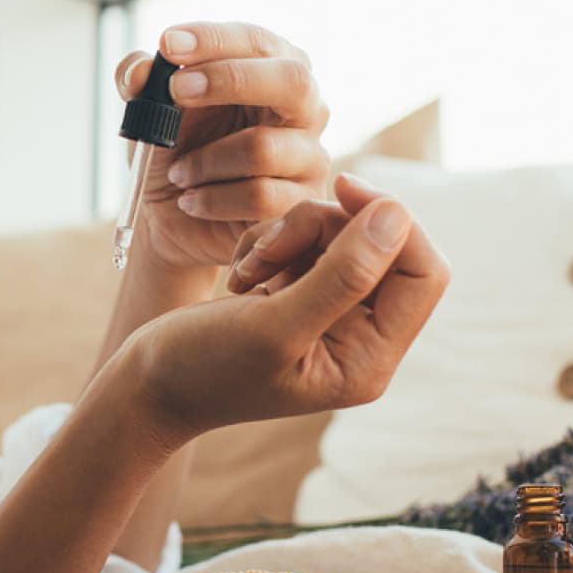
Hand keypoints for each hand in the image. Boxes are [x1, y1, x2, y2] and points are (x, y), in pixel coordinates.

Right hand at [111, 175, 448, 447]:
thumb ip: (342, 275)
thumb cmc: (203, 368)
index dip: (391, 223)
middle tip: (269, 248)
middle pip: (382, 247)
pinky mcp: (302, 296)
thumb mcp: (273, 325)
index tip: (340, 188)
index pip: (423, 273)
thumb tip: (398, 216)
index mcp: (370, 359)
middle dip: (325, 230)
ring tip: (248, 268)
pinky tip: (243, 274)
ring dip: (292, 235)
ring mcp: (333, 316)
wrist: (149, 384)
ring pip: (343, 236)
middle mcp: (362, 338)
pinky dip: (274, 242)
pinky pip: (310, 242)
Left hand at [113, 22, 331, 273]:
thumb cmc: (173, 150)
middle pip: (292, 80)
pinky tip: (191, 201)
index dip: (214, 39)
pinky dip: (211, 199)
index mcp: (273, 68)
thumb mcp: (147, 108)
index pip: (257, 41)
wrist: (171, 219)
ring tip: (178, 173)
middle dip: (228, 80)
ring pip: (262, 148)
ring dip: (204, 161)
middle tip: (175, 92)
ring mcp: (310, 155)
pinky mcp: (301, 201)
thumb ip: (137, 78)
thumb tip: (139, 70)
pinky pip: (259, 196)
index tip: (168, 44)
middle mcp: (304, 107)